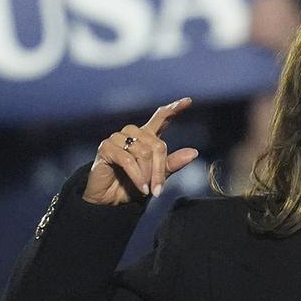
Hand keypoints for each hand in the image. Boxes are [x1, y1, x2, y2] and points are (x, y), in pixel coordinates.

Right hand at [83, 98, 198, 204]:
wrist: (109, 200)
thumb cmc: (132, 186)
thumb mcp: (156, 176)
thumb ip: (172, 163)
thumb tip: (194, 152)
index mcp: (146, 137)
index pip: (161, 117)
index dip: (174, 109)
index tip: (188, 101)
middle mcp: (132, 134)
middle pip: (157, 145)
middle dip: (160, 170)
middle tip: (158, 190)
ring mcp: (117, 138)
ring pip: (143, 152)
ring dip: (148, 175)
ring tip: (147, 189)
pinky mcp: (106, 147)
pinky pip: (128, 160)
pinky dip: (137, 176)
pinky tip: (141, 188)